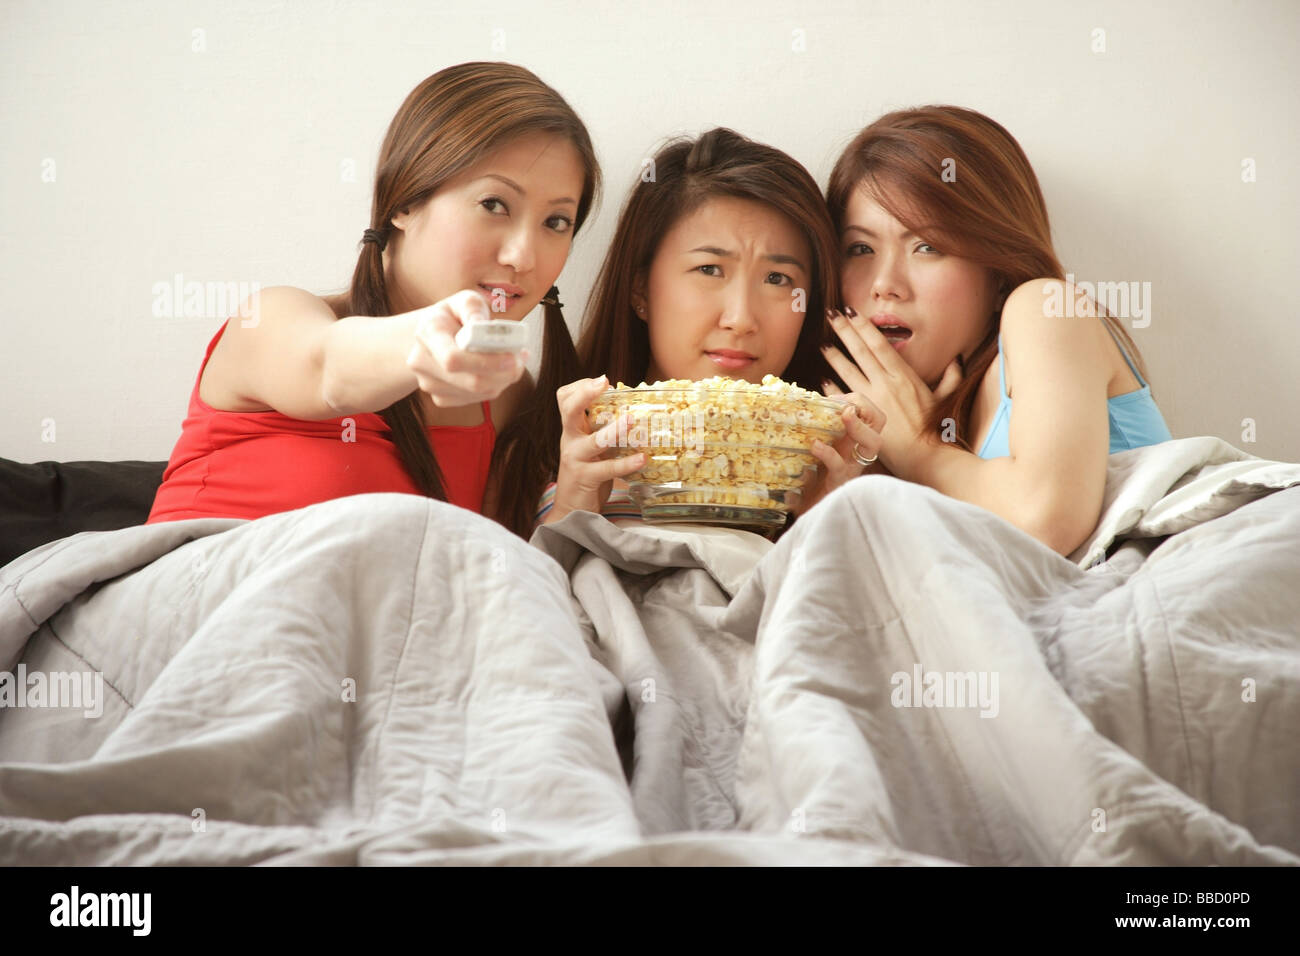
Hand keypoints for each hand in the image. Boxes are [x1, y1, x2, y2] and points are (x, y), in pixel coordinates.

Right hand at [406, 289, 527, 406]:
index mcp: (428, 333)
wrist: (432, 337)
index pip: (453, 359)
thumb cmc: (453, 317)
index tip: (511, 357)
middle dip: (504, 373)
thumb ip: (473, 308)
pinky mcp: (441, 398)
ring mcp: (429, 384)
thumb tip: (482, 327)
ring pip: (477, 393)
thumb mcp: (464, 301)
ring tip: (514, 360)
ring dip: (503, 380)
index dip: (486, 362)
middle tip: (521, 358)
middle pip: (471, 381)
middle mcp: (422, 362)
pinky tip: (498, 371)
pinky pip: (476, 399)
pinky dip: (494, 387)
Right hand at [546, 376, 647, 522]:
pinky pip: (607, 468)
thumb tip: (634, 411)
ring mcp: (576, 459)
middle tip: (604, 382)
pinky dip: (626, 463)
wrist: (571, 510)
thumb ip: (603, 430)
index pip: (565, 398)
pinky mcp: (586, 478)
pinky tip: (642, 459)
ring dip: (615, 429)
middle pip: (569, 410)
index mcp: (573, 430)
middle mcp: (571, 440)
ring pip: (594, 440)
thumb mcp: (592, 448)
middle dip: (585, 393)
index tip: (602, 381)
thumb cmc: (588, 475)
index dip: (581, 386)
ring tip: (632, 420)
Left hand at [791, 391, 885, 515]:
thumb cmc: (810, 480)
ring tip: (844, 415)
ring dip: (859, 426)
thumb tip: (792, 405)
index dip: (859, 401)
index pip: (871, 414)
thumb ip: (809, 433)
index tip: (835, 399)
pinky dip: (828, 453)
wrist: (807, 512)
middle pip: (879, 422)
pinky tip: (815, 446)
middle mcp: (857, 452)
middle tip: (845, 405)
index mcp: (852, 441)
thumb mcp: (810, 451)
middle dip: (865, 407)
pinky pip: (840, 466)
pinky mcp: (839, 484)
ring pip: (873, 444)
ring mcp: (852, 468)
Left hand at [821, 307, 963, 478]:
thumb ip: (951, 377)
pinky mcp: (863, 417)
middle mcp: (886, 383)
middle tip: (830, 314)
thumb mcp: (945, 399)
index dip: (864, 327)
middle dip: (844, 331)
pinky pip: (842, 398)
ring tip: (822, 344)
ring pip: (847, 372)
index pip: (880, 345)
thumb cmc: (936, 429)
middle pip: (860, 352)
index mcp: (904, 376)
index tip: (851, 312)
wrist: (924, 457)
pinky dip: (831, 389)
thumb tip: (957, 360)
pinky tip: (823, 380)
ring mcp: (872, 400)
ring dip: (834, 357)